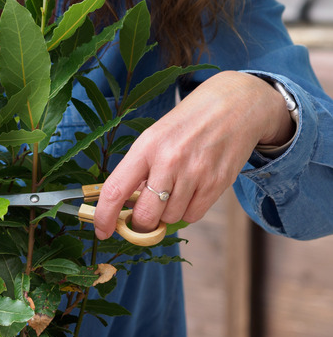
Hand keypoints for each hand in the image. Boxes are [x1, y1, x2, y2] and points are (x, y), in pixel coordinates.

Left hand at [93, 71, 295, 239]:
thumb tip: (126, 206)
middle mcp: (169, 161)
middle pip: (145, 215)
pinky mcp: (217, 183)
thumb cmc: (186, 124)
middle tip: (143, 216)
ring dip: (167, 214)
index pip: (115, 190)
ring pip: (170, 218)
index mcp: (146, 146)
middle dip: (140, 223)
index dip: (104, 216)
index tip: (101, 231)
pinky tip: (191, 191)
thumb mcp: (155, 137)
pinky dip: (187, 211)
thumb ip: (139, 169)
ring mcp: (195, 173)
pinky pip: (193, 215)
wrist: (234, 105)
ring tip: (175, 189)